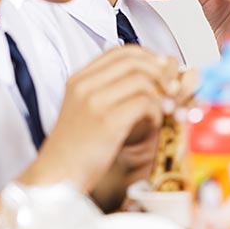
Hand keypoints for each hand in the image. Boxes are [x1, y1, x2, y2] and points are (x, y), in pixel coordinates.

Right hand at [34, 46, 177, 193]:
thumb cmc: (77, 147)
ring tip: (166, 110)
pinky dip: (157, 112)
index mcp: (80, 79)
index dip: (149, 57)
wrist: (56, 177)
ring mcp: (94, 102)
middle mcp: (85, 85)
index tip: (162, 70)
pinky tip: (154, 124)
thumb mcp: (87, 109)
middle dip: (161, 72)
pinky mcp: (107, 122)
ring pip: (143, 81)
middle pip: (136, 61)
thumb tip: (154, 74)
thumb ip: (112, 89)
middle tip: (173, 89)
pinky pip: (145, 104)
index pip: (122, 51)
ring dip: (162, 95)